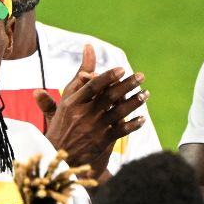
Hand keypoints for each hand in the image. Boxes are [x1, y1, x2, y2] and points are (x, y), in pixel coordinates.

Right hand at [35, 51, 149, 173]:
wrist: (57, 157)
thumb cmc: (62, 125)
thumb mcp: (65, 100)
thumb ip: (79, 74)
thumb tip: (89, 46)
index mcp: (71, 103)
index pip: (92, 87)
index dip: (108, 77)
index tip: (121, 69)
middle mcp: (82, 115)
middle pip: (109, 97)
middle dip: (127, 85)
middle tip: (141, 76)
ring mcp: (93, 129)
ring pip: (118, 112)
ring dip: (134, 102)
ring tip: (145, 94)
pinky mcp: (101, 142)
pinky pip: (121, 131)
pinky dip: (132, 124)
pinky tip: (142, 118)